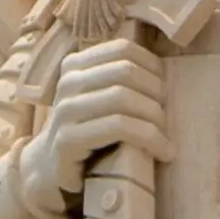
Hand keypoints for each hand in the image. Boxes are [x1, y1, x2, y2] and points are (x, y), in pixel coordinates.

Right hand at [24, 41, 168, 201]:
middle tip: (167, 116)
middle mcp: (68, 82)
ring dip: (155, 118)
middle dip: (156, 92)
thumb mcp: (101, 99)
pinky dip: (149, 138)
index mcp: (76, 65)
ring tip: (166, 138)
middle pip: (126, 71)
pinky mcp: (69, 138)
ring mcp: (65, 110)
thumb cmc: (88, 132)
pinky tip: (162, 152)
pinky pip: (119, 127)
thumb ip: (120, 80)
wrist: (52, 169)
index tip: (165, 88)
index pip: (122, 49)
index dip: (152, 65)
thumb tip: (163, 71)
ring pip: (123, 98)